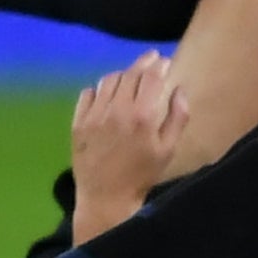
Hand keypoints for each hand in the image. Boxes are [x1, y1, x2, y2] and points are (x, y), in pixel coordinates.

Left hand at [71, 51, 190, 214]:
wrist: (106, 197)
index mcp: (142, 116)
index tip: (165, 61)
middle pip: (130, 74)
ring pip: (108, 80)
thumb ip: (178, 117)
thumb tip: (179, 90)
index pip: (151, 77)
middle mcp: (117, 110)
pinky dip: (99, 89)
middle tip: (151, 59)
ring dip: (122, 74)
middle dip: (143, 63)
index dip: (159, 64)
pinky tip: (106, 95)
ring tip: (129, 77)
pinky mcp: (78, 122)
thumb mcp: (168, 149)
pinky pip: (88, 94)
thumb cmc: (142, 174)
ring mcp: (94, 115)